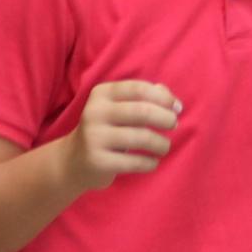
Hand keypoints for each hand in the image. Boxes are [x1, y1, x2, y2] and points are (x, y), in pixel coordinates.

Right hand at [67, 78, 181, 189]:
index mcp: (102, 94)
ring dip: (162, 144)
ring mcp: (93, 137)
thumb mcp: (121, 107)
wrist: (74, 159)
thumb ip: (146, 98)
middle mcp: (94, 112)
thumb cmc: (109, 128)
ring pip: (142, 137)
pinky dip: (151, 163)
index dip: (164, 98)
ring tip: (164, 147)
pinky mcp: (97, 161)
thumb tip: (174, 102)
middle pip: (142, 112)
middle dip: (166, 119)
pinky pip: (135, 162)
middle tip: (174, 126)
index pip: (139, 89)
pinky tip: (152, 162)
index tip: (177, 108)